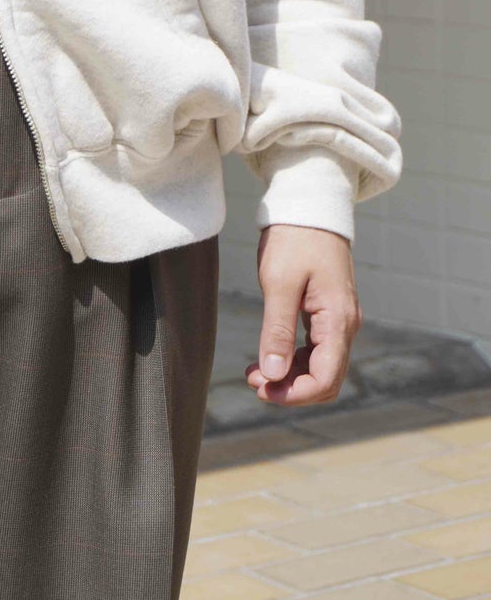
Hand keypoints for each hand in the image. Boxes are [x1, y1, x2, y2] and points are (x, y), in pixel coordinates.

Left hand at [246, 223, 361, 406]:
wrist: (309, 205)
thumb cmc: (294, 239)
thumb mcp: (279, 283)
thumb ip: (276, 330)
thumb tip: (272, 374)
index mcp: (338, 320)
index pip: (326, 379)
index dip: (295, 394)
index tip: (261, 390)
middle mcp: (346, 325)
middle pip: (327, 378)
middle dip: (292, 388)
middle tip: (254, 382)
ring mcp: (340, 319)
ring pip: (322, 366)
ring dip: (291, 376)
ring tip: (255, 373)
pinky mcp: (329, 312)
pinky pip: (317, 348)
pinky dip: (295, 359)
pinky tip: (269, 357)